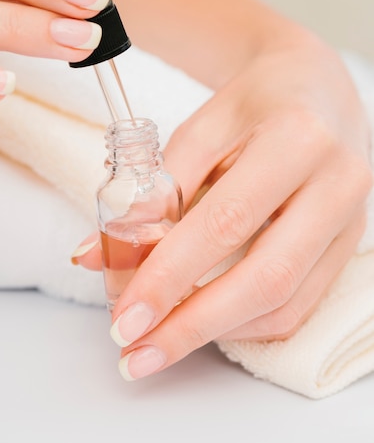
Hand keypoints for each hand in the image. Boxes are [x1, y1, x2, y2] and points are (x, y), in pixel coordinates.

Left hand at [74, 34, 372, 379]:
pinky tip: (204, 324)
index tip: (124, 317)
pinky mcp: (349, 246)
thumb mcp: (200, 129)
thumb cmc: (254, 104)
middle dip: (192, 326)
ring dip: (216, 333)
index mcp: (295, 140)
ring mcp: (351, 221)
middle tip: (136, 352)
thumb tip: (95, 252)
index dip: (170, 277)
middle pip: (264, 279)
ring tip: (160, 342)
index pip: (225, 222)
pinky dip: (246, 325)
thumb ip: (152, 190)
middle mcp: (336, 185)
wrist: (316, 89)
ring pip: (286, 303)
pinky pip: (300, 305)